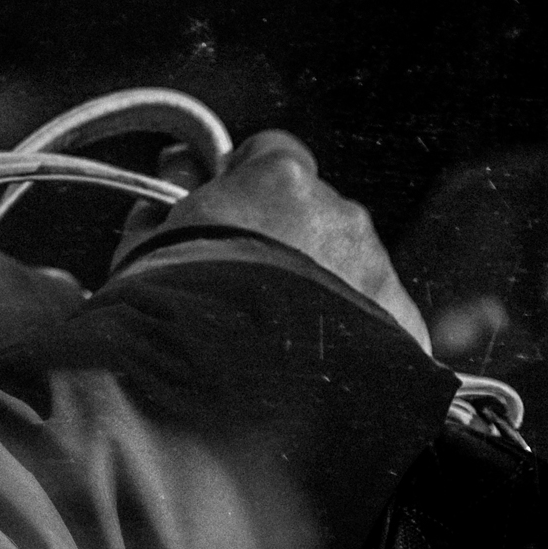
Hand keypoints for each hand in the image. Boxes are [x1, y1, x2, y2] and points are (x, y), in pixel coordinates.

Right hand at [130, 129, 429, 352]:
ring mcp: (378, 271)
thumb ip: (165, 202)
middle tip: (245, 286)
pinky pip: (377, 317)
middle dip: (287, 237)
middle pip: (316, 210)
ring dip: (321, 286)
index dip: (243, 180)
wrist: (229, 397)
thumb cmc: (175, 314)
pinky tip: (316, 368)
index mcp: (280, 179)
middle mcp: (342, 214)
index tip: (224, 212)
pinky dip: (352, 335)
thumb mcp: (145, 247)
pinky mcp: (402, 328)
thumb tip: (173, 172)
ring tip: (278, 339)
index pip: (271, 151)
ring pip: (349, 263)